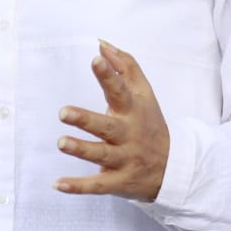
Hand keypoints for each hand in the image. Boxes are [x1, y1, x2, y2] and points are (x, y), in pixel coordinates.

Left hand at [55, 40, 170, 201]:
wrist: (173, 168)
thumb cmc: (150, 123)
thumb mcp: (144, 94)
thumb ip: (125, 66)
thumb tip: (101, 44)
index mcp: (133, 110)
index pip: (121, 90)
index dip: (109, 75)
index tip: (96, 61)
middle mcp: (128, 135)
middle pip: (106, 127)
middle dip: (85, 119)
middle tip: (63, 112)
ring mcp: (124, 160)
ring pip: (101, 155)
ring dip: (81, 150)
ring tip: (61, 142)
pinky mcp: (118, 182)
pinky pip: (97, 185)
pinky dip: (78, 186)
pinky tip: (58, 184)